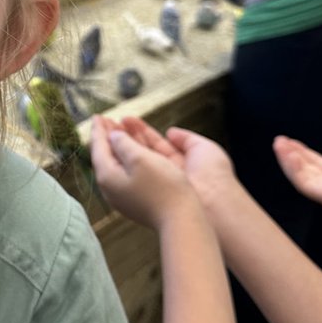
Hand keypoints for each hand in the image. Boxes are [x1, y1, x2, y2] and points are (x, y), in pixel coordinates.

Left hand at [90, 116, 196, 228]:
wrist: (180, 219)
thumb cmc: (162, 186)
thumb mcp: (140, 158)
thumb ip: (122, 143)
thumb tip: (112, 136)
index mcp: (107, 175)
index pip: (98, 147)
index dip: (98, 129)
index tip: (97, 116)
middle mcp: (110, 187)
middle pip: (104, 156)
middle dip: (106, 136)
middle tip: (107, 120)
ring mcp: (122, 196)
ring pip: (115, 164)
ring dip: (117, 146)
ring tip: (118, 131)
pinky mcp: (134, 200)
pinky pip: (125, 173)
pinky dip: (126, 158)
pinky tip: (131, 153)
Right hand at [115, 117, 238, 215]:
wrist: (214, 203)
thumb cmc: (214, 177)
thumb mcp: (203, 148)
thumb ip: (185, 138)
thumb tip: (171, 132)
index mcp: (181, 161)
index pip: (155, 143)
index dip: (140, 130)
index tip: (126, 119)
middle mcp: (166, 172)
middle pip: (141, 150)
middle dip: (126, 135)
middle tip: (110, 122)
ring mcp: (156, 183)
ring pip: (134, 160)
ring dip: (120, 144)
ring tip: (107, 130)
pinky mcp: (149, 192)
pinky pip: (133, 171)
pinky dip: (122, 158)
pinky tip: (113, 147)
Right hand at [273, 136, 321, 205]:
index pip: (320, 165)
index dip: (307, 153)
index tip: (294, 143)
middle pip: (307, 168)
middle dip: (293, 154)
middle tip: (280, 141)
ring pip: (301, 174)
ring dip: (288, 158)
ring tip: (278, 143)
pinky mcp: (320, 195)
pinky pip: (302, 181)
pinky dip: (292, 167)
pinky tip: (286, 153)